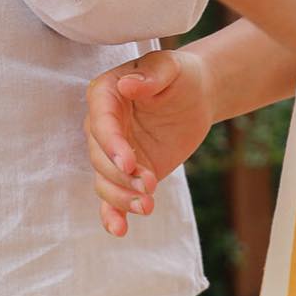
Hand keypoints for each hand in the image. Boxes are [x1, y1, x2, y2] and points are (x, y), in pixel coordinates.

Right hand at [86, 47, 215, 236]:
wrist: (196, 96)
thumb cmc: (180, 75)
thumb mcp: (170, 66)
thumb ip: (151, 75)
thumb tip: (127, 84)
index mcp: (105, 94)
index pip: (101, 122)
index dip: (112, 144)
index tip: (129, 163)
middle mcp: (102, 125)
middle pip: (99, 156)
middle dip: (121, 175)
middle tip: (149, 184)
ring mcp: (112, 153)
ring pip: (104, 181)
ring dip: (121, 197)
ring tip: (148, 205)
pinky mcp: (125, 174)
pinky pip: (111, 197)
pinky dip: (112, 214)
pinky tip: (119, 230)